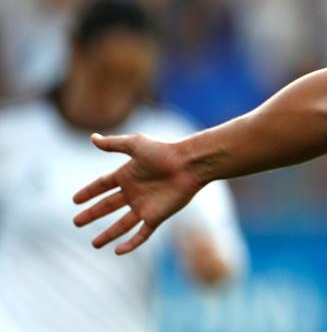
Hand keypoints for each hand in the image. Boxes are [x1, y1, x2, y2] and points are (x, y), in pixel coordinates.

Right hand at [72, 133, 203, 253]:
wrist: (190, 164)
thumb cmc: (164, 152)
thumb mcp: (136, 145)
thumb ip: (113, 144)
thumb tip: (92, 138)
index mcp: (128, 175)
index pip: (103, 185)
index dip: (89, 192)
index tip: (75, 199)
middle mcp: (134, 191)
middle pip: (108, 205)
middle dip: (93, 214)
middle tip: (76, 222)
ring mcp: (145, 206)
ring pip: (122, 224)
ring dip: (108, 234)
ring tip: (94, 244)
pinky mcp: (157, 216)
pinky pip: (142, 234)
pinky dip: (131, 244)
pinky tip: (118, 251)